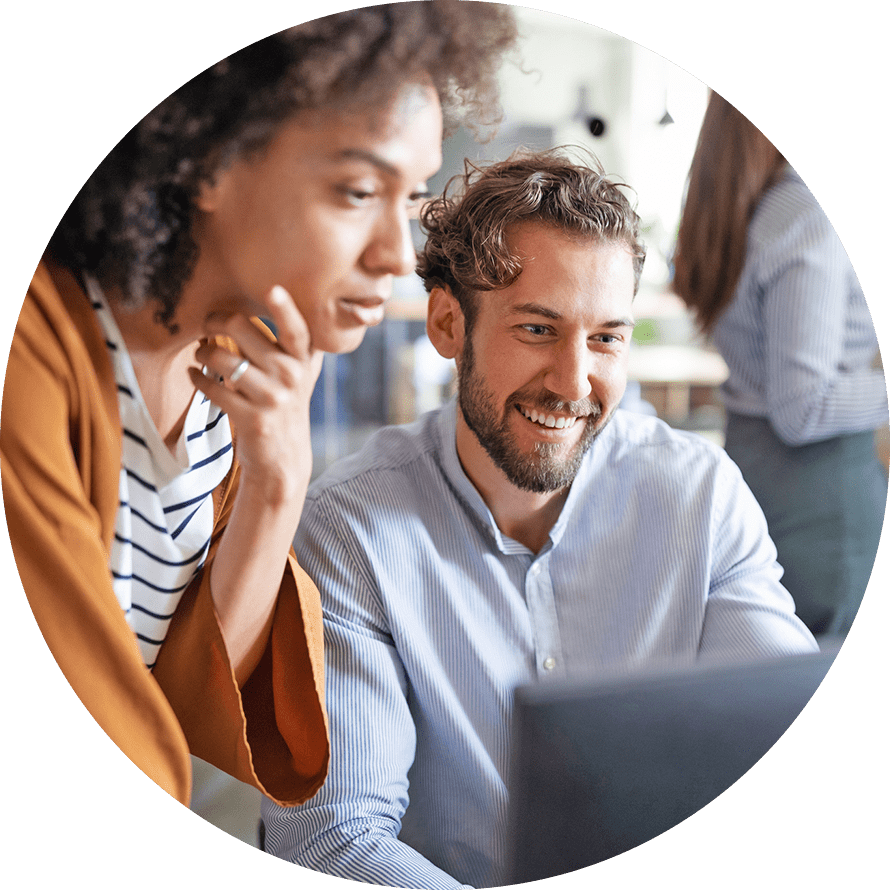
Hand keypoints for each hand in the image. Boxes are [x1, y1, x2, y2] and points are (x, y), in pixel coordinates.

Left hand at [189, 285, 322, 503]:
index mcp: (304, 361)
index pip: (296, 330)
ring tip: (200, 353)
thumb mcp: (302, 374)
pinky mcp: (252, 419)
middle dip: (217, 321)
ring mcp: (272, 399)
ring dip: (203, 352)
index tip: (273, 290)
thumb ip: (299, 344)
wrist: (284, 457)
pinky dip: (197, 378)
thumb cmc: (287, 405)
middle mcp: (291, 377)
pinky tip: (194, 374)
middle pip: (244, 330)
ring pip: (223, 359)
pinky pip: (214, 389)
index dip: (285, 309)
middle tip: (208, 323)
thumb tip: (287, 299)